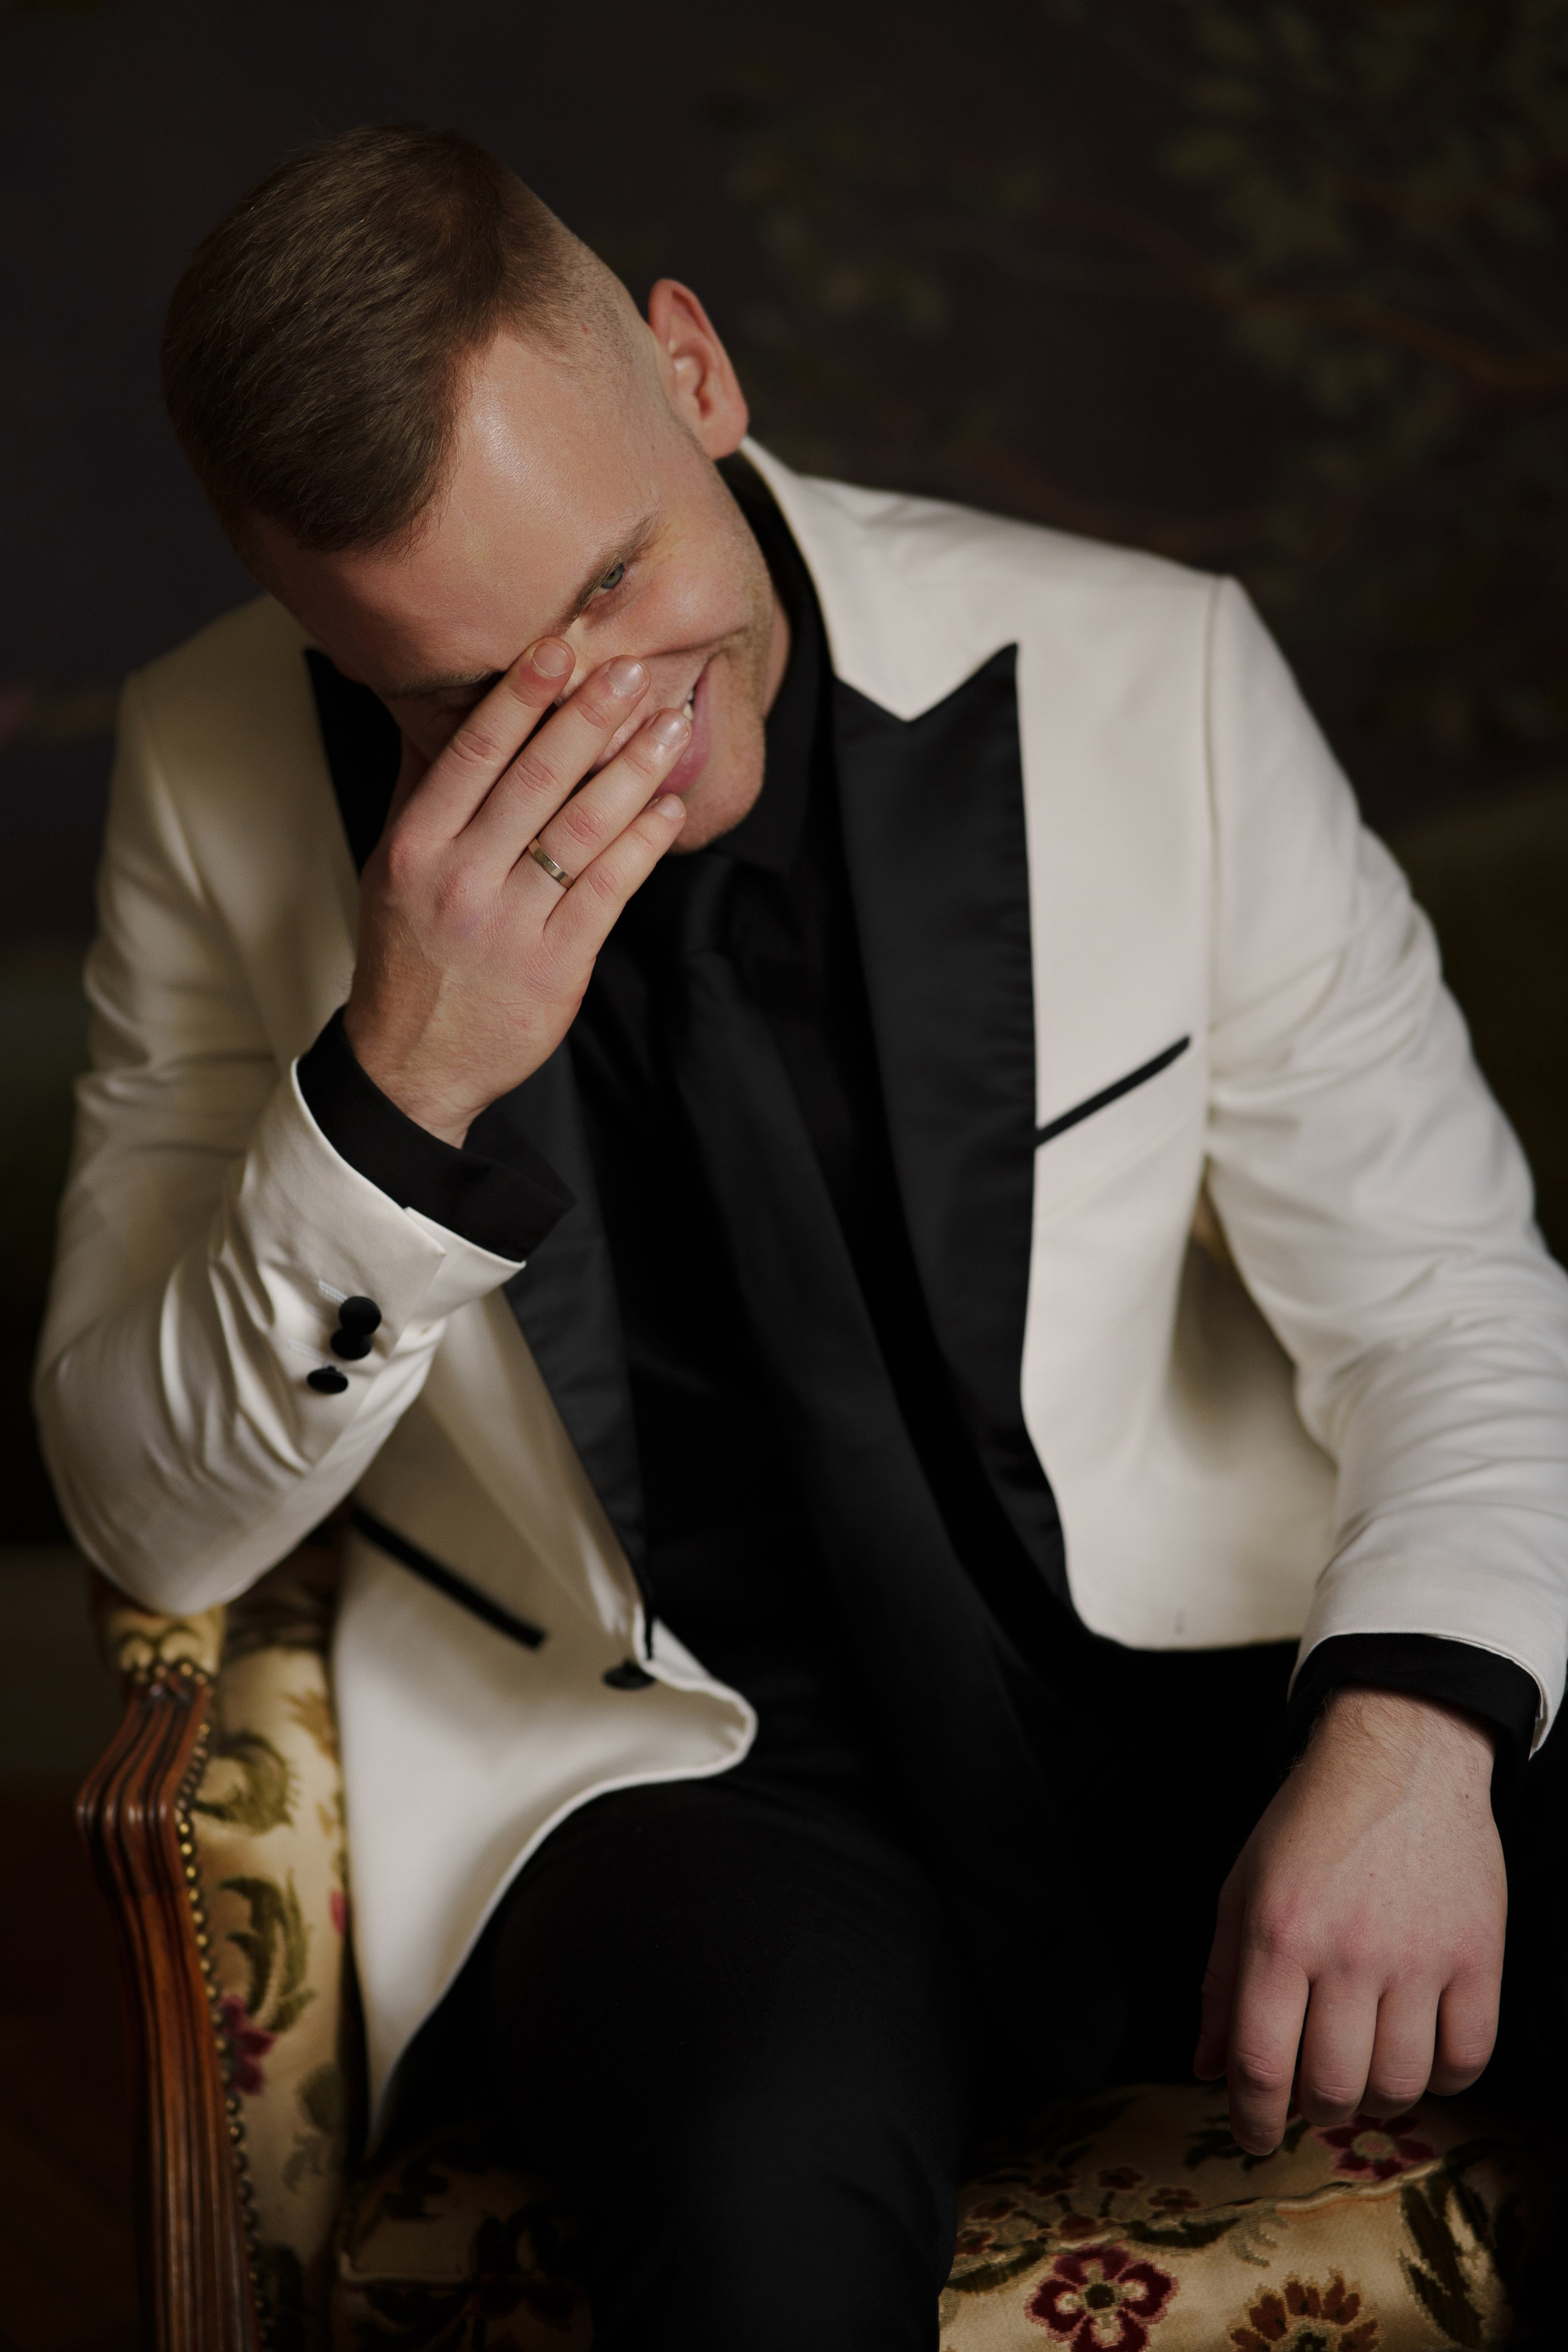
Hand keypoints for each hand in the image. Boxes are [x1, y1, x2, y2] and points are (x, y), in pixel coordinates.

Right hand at [343, 639, 688, 1144]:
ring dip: (633, 773)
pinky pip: (609, 891)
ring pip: (581, 832)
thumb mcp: (391, 868)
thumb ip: (419, 790)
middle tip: (633, 670)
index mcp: (415, 847)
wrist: (411, 1064)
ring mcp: (511, 925)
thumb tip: (432, 708)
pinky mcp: (557, 966)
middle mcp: (460, 880)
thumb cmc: (407, 956)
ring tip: (671, 726)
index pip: (472, 756)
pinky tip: (670, 807)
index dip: (519, 699)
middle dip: (588, 720)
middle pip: (535, 783)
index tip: (559, 648)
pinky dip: (644, 844)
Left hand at [1195, 1686, 1504, 2154]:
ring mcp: (1417, 1958)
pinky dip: (1443, 2076)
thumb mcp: (1242, 1887)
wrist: (1401, 1758)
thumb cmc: (1312, 1822)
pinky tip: (1420, 2049)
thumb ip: (1220, 1981)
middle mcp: (1346, 1952)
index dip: (1252, 2120)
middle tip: (1313, 2088)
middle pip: (1331, 2089)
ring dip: (1375, 2098)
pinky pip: (1467, 2060)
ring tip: (1365, 2066)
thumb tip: (1206, 2065)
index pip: (1261, 2065)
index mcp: (1277, 1935)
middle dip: (1313, 2109)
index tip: (1253, 2136)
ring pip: (1398, 2085)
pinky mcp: (1477, 1957)